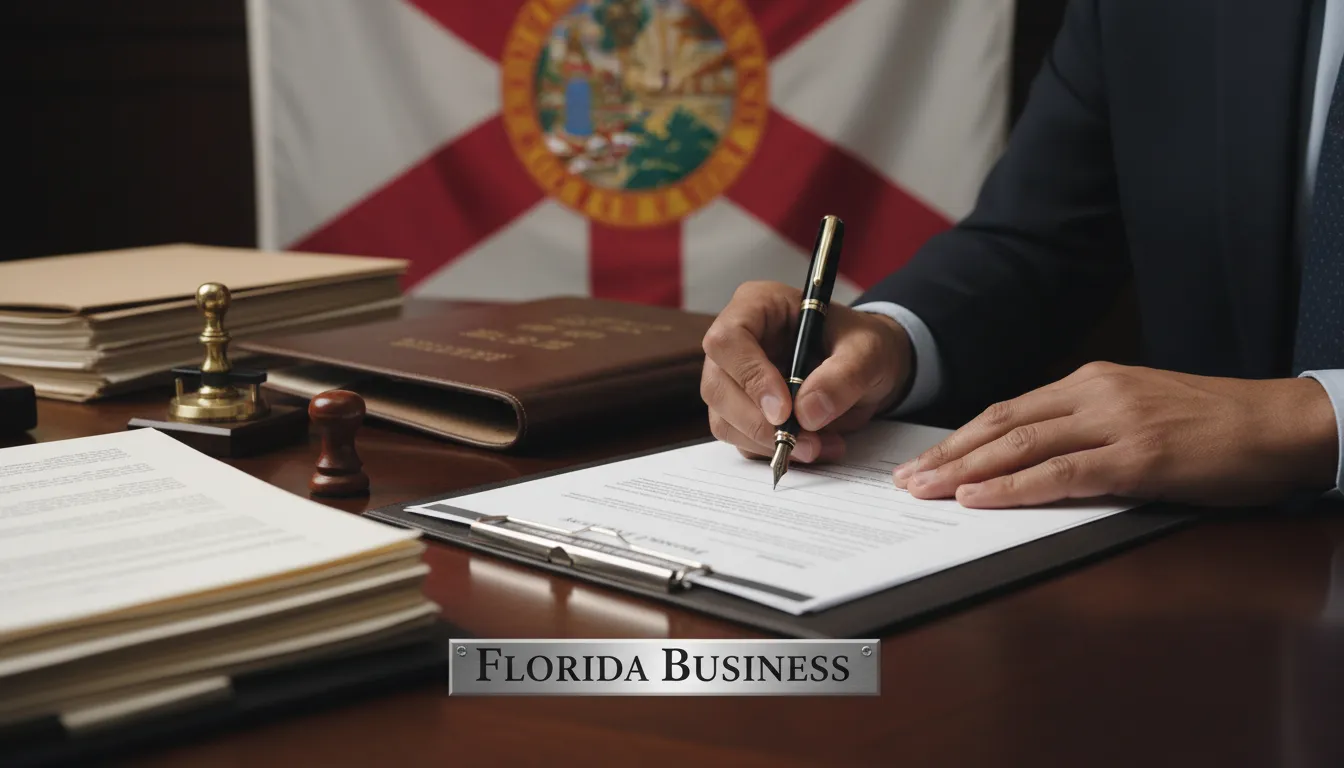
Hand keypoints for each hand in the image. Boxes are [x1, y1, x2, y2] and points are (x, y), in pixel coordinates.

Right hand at [701, 280, 912, 462]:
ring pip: (724, 420)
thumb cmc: (862, 344)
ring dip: (770, 443)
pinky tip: (815, 447)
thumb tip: (807, 413)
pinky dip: (776, 453)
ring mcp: (733, 379)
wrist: (867, 368)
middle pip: (718, 387)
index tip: (784, 411)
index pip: (728, 340)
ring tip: (821, 446)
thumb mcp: (868, 351)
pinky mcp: (741, 411)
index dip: (750, 377)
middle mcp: (736, 342)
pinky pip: (743, 440)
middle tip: (806, 443)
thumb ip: (843, 376)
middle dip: (759, 424)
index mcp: (757, 306)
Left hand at [893, 362, 1337, 507]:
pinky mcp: (1139, 457)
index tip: (924, 460)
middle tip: (906, 480)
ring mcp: (1116, 423)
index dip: (960, 438)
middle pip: (1001, 425)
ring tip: (925, 491)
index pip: (1007, 410)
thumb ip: (1087, 427)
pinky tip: (981, 499)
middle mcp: (1095, 394)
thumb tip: (1032, 460)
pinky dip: (1015, 487)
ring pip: (1021, 446)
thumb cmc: (1213, 425)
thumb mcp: (1138, 412)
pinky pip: (1062, 473)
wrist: (1281, 424)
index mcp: (1091, 382)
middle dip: (947, 455)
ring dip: (965, 472)